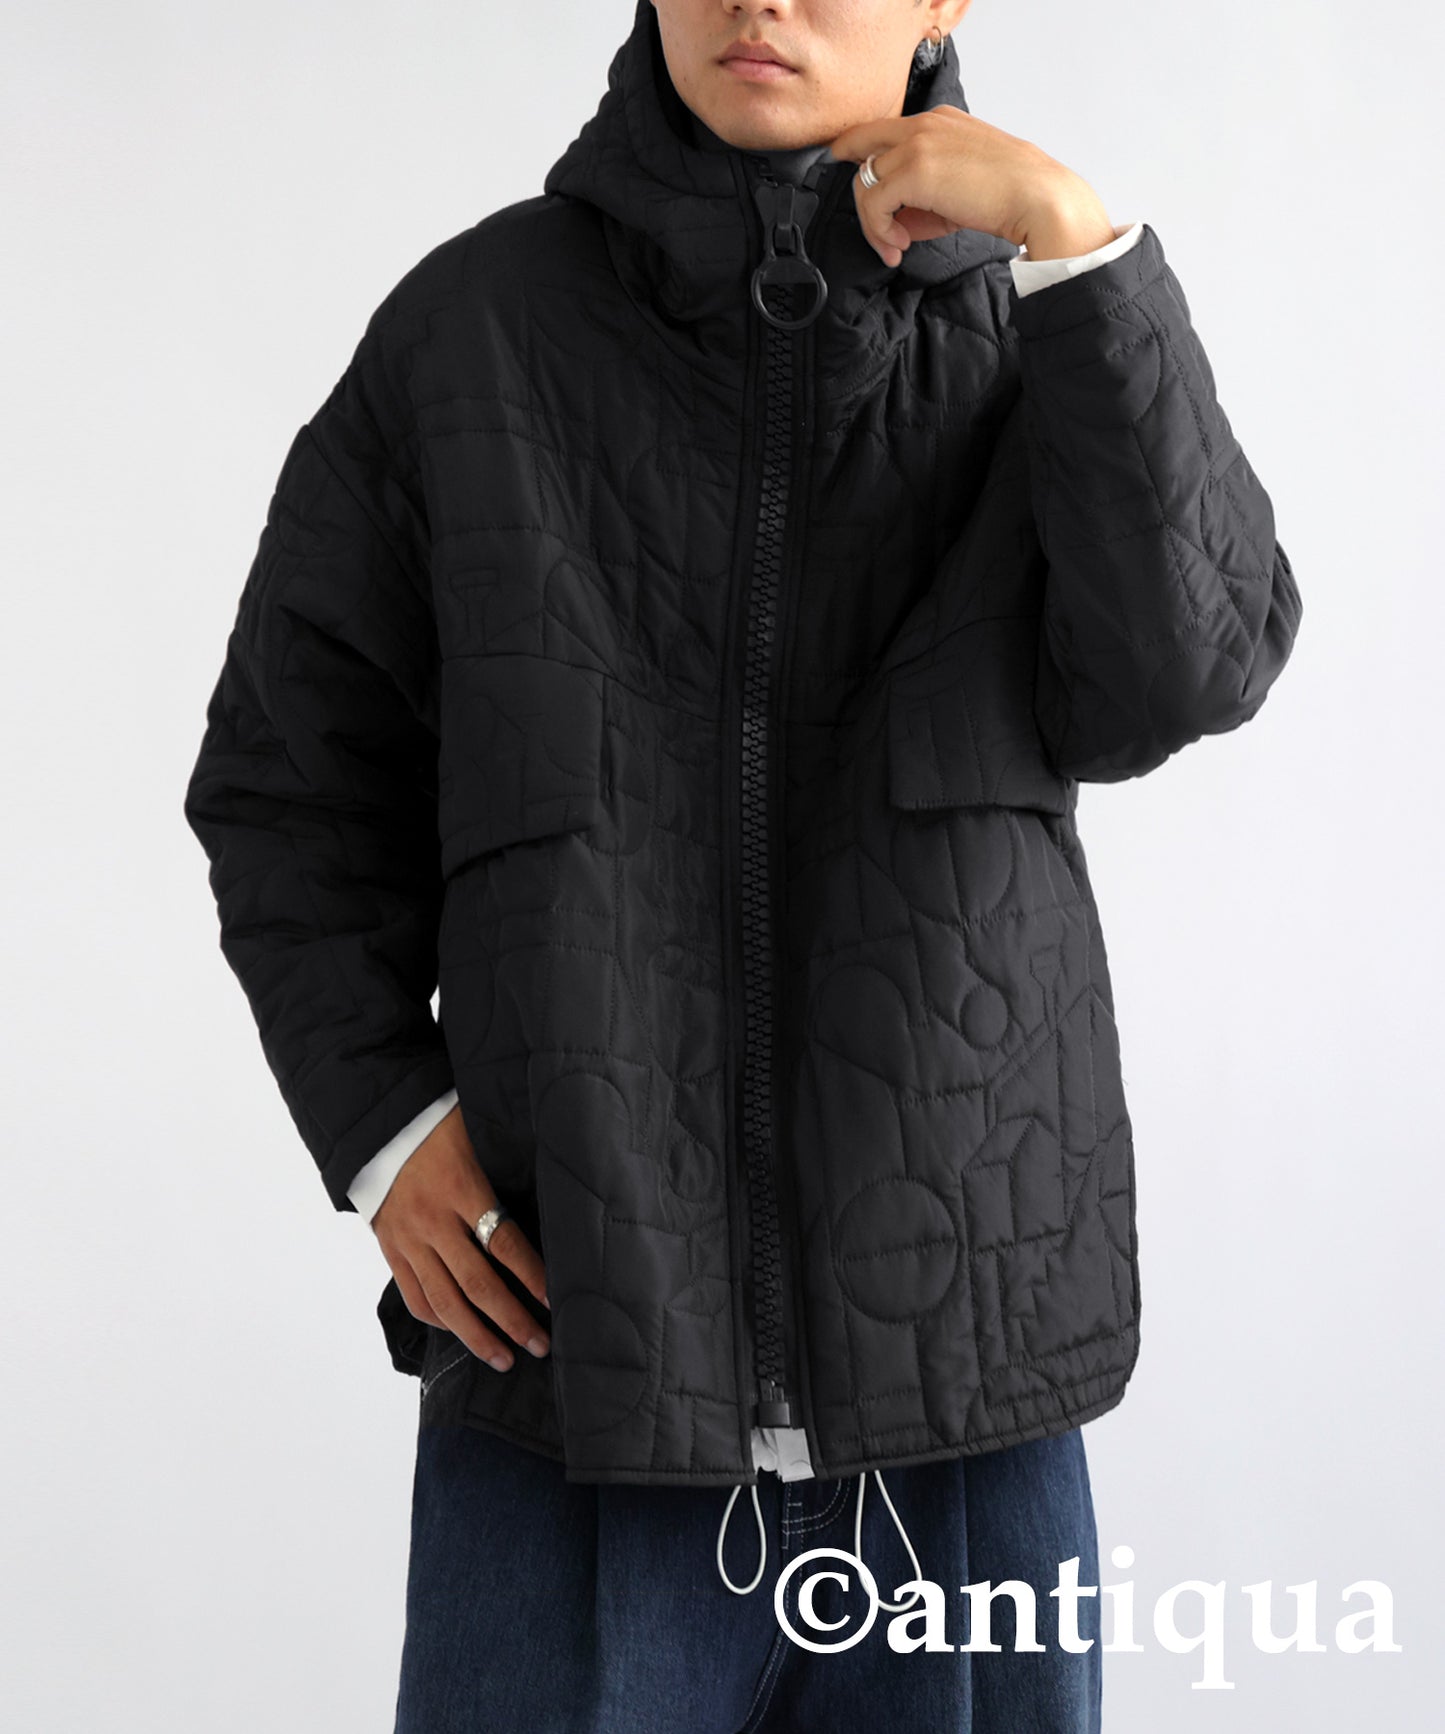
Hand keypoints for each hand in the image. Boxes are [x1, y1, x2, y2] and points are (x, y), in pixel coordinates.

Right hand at [371, 1105, 550, 1372]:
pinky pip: (415, 1296)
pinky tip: (462, 1334)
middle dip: (512, 1319)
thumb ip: (512, 1160)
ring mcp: (409, 1239)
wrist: (378, 1126)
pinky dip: (440, 1321)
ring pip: (445, 1301)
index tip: (556, 1300)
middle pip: (478, 1283)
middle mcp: (433, 1220)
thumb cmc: (442, 1126)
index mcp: (462, 1188)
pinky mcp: (391, 1251)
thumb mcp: (481, 1134)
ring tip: (505, 1359)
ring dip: (477, 1336)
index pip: (503, 1243)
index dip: (532, 1275)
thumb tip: (562, 1179)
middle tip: (540, 1345)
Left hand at [827, 104, 1116, 268]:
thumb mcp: (959, 186)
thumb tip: (894, 222)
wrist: (1037, 197)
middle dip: (861, 194)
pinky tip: (899, 246)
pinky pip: (873, 202)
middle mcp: (923, 124)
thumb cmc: (1008, 196)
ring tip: (894, 247)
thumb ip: (924, 195)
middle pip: (861, 148)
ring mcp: (918, 144)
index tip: (866, 195)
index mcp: (938, 120)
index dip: (864, 162)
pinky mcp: (914, 171)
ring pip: (863, 180)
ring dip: (872, 223)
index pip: (881, 133)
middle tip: (878, 232)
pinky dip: (878, 230)